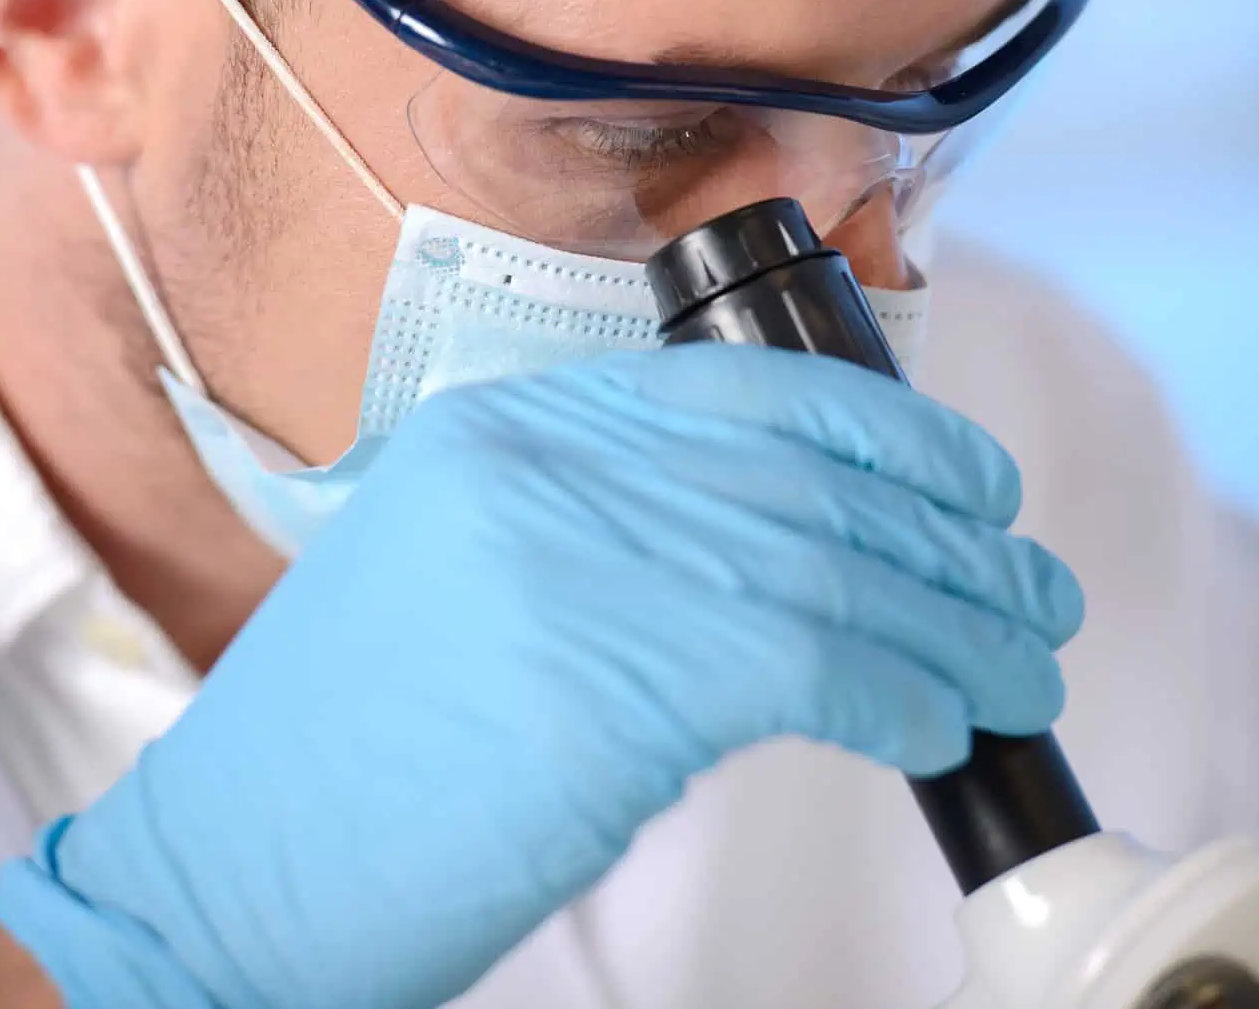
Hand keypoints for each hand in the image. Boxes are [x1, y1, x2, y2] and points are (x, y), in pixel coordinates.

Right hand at [0, 344, 1083, 1007]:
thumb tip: (790, 557)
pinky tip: (937, 731)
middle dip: (949, 538)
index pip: (744, 388)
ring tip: (1019, 668)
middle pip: (808, 479)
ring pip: (831, 568)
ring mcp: (571, 560)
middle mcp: (545, 465)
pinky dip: (902, 696)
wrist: (228, 870)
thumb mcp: (463, 578)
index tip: (969, 480)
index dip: (887, 429)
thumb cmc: (349, 756)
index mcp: (510, 428)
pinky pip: (813, 665)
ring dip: (953, 626)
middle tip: (1031, 588)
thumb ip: (608, 530)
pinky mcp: (605, 679)